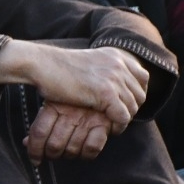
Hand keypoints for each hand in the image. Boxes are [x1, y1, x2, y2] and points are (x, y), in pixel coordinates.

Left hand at [25, 102, 113, 163]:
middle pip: (54, 144)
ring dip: (68, 155)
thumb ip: (41, 124)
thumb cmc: (73, 98)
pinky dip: (86, 155)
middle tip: (52, 155)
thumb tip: (25, 143)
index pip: (38, 132)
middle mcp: (70, 112)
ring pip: (72, 149)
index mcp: (53, 105)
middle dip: (51, 155)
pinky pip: (92, 148)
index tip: (35, 160)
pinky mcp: (104, 124)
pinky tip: (83, 152)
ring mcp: (87, 118)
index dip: (34, 150)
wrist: (101, 84)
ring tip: (68, 152)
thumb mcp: (54, 104)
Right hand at [31, 45, 148, 130]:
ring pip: (133, 107)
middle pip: (139, 94)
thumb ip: (104, 70)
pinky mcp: (105, 92)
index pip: (142, 77)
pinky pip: (122, 116)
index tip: (123, 104)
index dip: (136, 94)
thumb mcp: (87, 62)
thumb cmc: (55, 68)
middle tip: (114, 118)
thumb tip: (113, 86)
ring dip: (122, 119)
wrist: (41, 64)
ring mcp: (113, 78)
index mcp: (115, 55)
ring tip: (109, 124)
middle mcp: (118, 64)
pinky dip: (117, 125)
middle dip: (130, 109)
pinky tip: (107, 128)